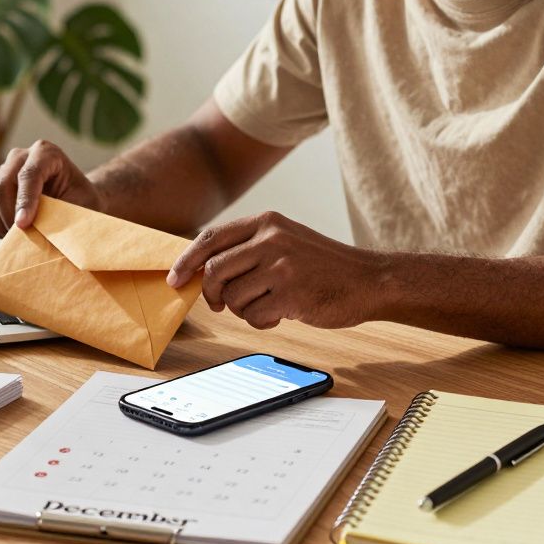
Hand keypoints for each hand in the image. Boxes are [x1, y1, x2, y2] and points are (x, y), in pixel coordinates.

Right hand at [0, 140, 102, 237]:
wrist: (75, 199)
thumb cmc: (81, 201)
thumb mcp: (82, 206)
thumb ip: (64, 215)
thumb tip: (45, 234)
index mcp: (46, 153)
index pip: (29, 174)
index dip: (25, 201)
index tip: (24, 225)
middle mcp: (20, 157)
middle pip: (1, 185)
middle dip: (9, 217)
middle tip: (22, 238)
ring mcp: (2, 170)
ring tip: (17, 236)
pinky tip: (8, 231)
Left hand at [167, 212, 385, 329]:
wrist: (369, 280)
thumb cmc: (322, 266)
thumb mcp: (285, 240)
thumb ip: (249, 247)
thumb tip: (201, 267)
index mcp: (267, 222)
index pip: (210, 238)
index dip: (186, 261)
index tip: (174, 279)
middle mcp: (271, 239)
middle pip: (213, 271)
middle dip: (211, 293)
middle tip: (220, 304)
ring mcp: (281, 266)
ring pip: (232, 297)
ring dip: (243, 310)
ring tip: (268, 304)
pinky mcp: (291, 294)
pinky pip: (254, 317)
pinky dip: (262, 322)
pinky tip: (283, 313)